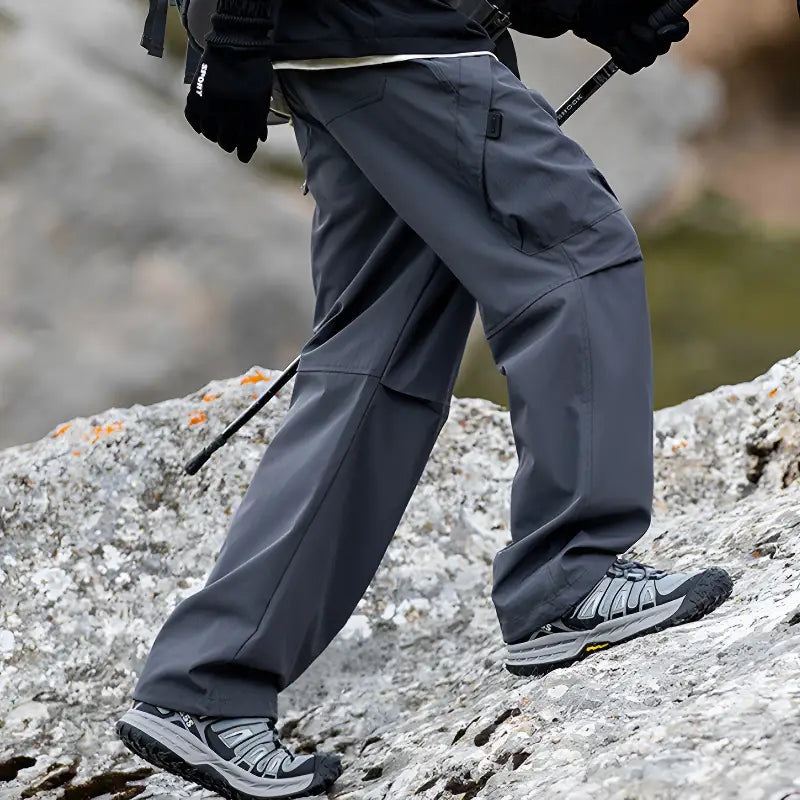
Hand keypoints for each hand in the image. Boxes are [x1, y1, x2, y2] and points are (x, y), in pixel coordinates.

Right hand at [185, 46, 273, 162]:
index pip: (245, 145)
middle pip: (226, 143)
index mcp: (248, 114)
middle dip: (231, 143)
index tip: (243, 155)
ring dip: (216, 134)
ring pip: (210, 135)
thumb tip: (258, 140)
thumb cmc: (253, 71)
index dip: (245, 153)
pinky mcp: (195, 97)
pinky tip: (207, 123)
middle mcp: (228, 113)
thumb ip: (260, 120)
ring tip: (220, 129)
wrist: (234, 44)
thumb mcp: (263, 97)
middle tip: (232, 139)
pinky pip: (194, 121)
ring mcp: (210, 105)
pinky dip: (200, 125)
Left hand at [575, 0, 689, 73]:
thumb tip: (672, 2)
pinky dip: (622, 58)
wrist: (584, 11)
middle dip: (644, 40)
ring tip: (617, 33)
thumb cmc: (610, 0)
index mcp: (663, 12)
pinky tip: (614, 46)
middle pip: (663, 48)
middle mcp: (656, 30)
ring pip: (647, 60)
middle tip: (629, 26)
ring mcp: (642, 45)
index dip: (674, 33)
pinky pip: (633, 68)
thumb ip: (659, 2)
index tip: (659, 32)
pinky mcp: (628, 57)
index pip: (680, 30)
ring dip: (629, 47)